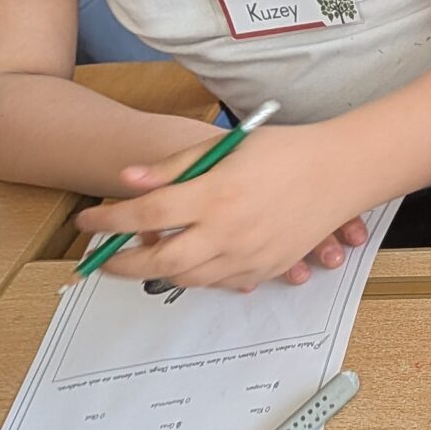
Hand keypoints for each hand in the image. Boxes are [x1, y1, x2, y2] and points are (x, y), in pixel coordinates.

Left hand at [75, 126, 365, 291]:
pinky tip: (190, 261)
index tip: (88, 222)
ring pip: (187, 277)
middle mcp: (229, 231)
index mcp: (216, 194)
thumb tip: (128, 182)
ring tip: (143, 259)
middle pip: (159, 259)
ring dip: (158, 270)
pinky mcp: (267, 268)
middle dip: (121, 262)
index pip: (146, 214)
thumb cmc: (287, 151)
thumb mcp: (226, 146)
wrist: (342, 171)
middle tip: (102, 258)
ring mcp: (249, 255)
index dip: (109, 222)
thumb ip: (173, 167)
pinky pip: (221, 284)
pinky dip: (197, 275)